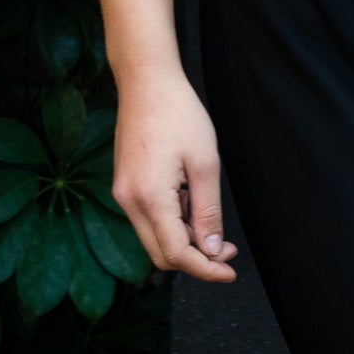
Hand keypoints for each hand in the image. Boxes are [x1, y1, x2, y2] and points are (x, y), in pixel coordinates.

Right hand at [111, 73, 238, 281]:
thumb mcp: (205, 164)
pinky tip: (191, 202)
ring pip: (154, 239)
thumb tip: (210, 251)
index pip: (176, 253)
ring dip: (184, 240)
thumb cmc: (179, 114)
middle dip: (196, 259)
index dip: (205, 269)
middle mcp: (129, 201)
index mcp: (149, 197)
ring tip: (210, 219)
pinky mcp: (124, 186)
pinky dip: (172, 223)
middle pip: (161, 254)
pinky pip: (148, 219)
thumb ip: (207, 212)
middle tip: (226, 249)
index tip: (230, 271)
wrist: (146, 82)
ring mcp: (123, 194)